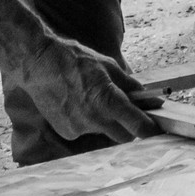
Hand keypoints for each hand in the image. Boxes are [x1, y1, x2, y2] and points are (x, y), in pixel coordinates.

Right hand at [14, 37, 165, 145]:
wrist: (38, 63)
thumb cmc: (74, 59)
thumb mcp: (108, 65)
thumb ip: (130, 84)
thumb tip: (151, 98)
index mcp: (108, 100)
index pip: (138, 125)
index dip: (150, 129)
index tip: (156, 129)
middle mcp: (95, 118)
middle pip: (124, 136)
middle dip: (128, 127)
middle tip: (123, 111)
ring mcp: (79, 128)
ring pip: (103, 133)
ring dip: (104, 122)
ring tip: (90, 99)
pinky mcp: (67, 133)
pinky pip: (86, 133)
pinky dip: (86, 123)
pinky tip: (76, 105)